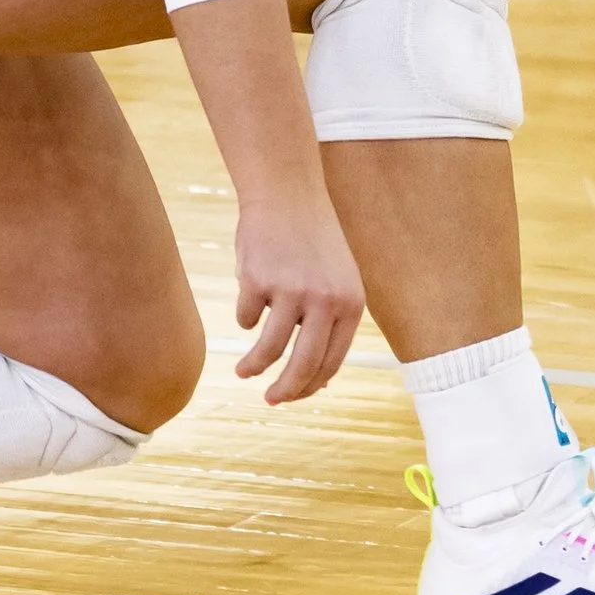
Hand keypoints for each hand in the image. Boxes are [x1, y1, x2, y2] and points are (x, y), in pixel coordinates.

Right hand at [233, 190, 364, 403]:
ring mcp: (291, 291)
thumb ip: (330, 327)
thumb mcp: (336, 282)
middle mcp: (325, 301)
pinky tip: (250, 292)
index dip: (310, 388)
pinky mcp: (259, 281)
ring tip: (243, 371)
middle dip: (284, 392)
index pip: (331, 362)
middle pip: (302, 366)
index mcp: (351, 304)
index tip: (292, 399)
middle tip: (270, 401)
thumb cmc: (311, 242)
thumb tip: (318, 384)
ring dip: (252, 367)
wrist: (287, 192)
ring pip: (268, 350)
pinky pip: (246, 318)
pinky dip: (245, 315)